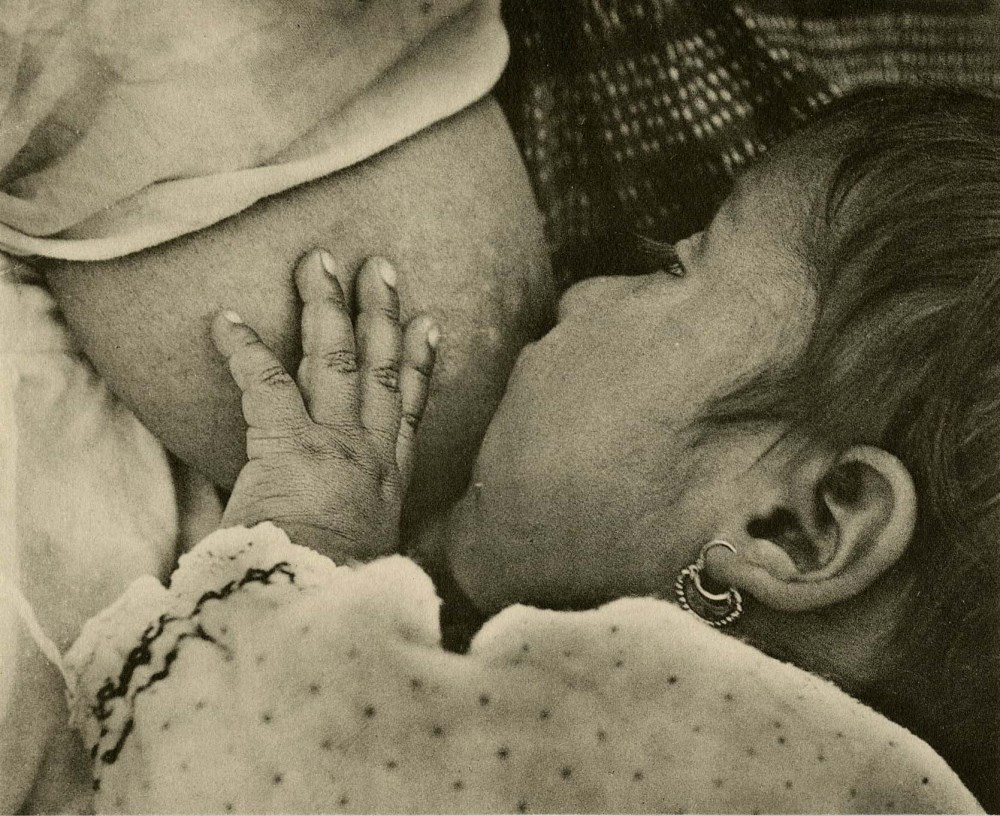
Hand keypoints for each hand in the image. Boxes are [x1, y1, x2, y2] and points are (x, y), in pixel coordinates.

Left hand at [210, 251, 438, 561]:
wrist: (318, 605)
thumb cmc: (337, 590)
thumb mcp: (369, 561)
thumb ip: (366, 537)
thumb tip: (358, 545)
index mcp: (389, 479)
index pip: (407, 407)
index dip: (419, 361)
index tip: (429, 324)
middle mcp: (369, 451)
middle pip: (378, 367)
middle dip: (379, 313)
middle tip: (378, 267)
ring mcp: (333, 442)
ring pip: (336, 358)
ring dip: (328, 306)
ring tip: (321, 262)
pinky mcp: (288, 443)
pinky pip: (264, 382)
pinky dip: (243, 349)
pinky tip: (226, 317)